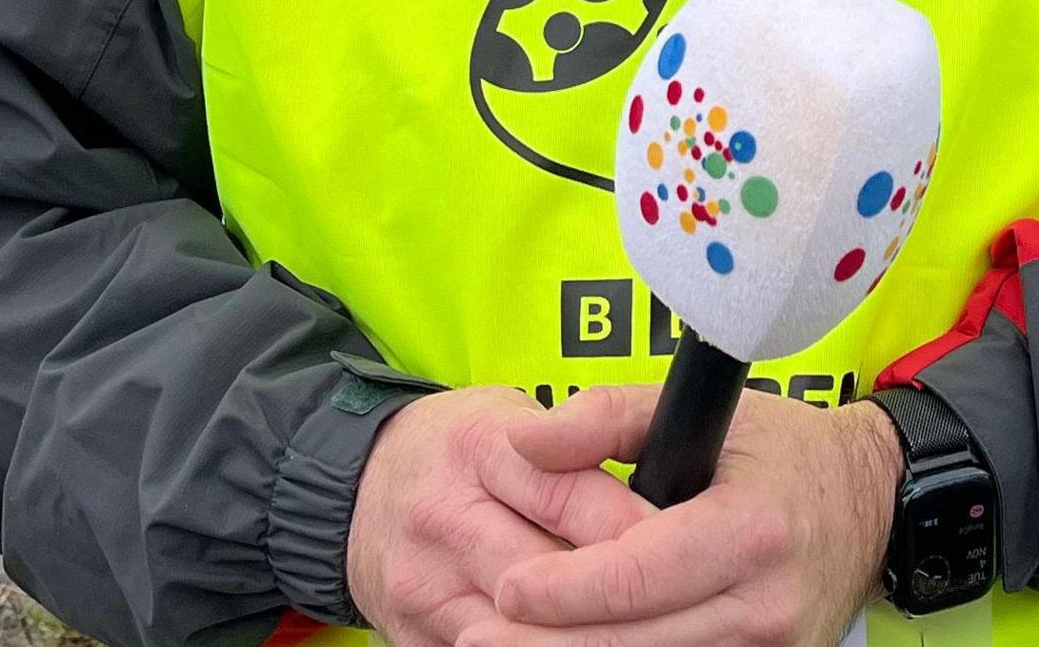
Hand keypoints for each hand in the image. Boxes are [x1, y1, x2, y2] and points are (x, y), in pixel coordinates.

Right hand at [347, 386, 655, 646]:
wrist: (351, 489)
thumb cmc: (453, 450)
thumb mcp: (510, 415)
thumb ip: (581, 441)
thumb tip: (666, 482)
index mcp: (477, 448)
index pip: (570, 496)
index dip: (636, 530)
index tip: (686, 547)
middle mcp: (446, 520)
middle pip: (550, 576)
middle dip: (617, 593)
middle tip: (676, 599)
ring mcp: (427, 588)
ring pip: (524, 634)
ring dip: (585, 633)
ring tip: (637, 626)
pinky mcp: (416, 638)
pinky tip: (585, 640)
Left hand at [470, 383, 900, 645]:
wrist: (872, 502)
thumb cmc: (782, 453)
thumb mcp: (705, 412)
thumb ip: (607, 416)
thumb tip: (525, 441)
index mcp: (751, 530)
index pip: (637, 575)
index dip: (563, 591)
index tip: (505, 590)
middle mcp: (767, 604)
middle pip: (635, 644)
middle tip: (476, 640)